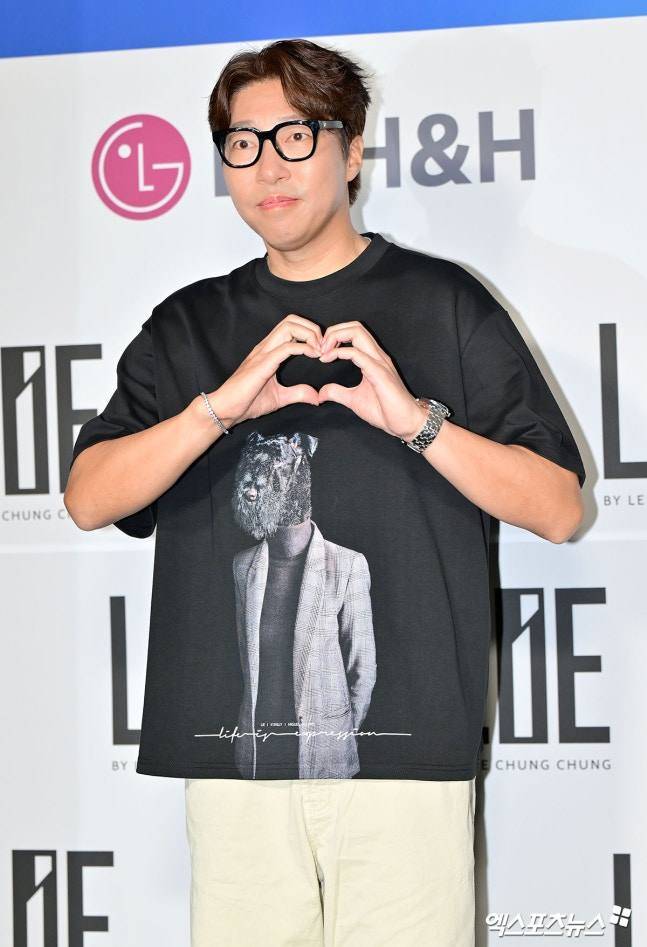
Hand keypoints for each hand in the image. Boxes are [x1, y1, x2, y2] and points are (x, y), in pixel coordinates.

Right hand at [211, 315, 323, 425]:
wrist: (226, 410)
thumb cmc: (247, 403)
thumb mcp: (280, 398)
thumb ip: (297, 394)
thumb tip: (315, 397)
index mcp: (269, 351)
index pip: (291, 326)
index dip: (310, 333)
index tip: (322, 350)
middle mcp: (266, 347)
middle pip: (291, 320)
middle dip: (312, 328)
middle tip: (324, 347)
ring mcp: (263, 352)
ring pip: (289, 327)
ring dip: (309, 334)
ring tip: (319, 350)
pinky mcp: (263, 363)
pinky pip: (287, 347)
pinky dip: (304, 347)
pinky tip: (313, 356)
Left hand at [316, 321, 427, 440]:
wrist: (405, 423)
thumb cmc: (385, 411)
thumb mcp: (353, 400)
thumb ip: (337, 393)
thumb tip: (321, 393)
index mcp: (372, 358)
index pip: (354, 332)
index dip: (334, 336)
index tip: (320, 352)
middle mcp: (377, 355)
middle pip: (355, 326)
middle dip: (333, 331)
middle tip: (319, 348)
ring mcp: (379, 362)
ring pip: (357, 332)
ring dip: (335, 337)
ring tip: (323, 352)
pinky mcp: (379, 372)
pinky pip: (358, 354)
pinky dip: (339, 352)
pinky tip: (328, 359)